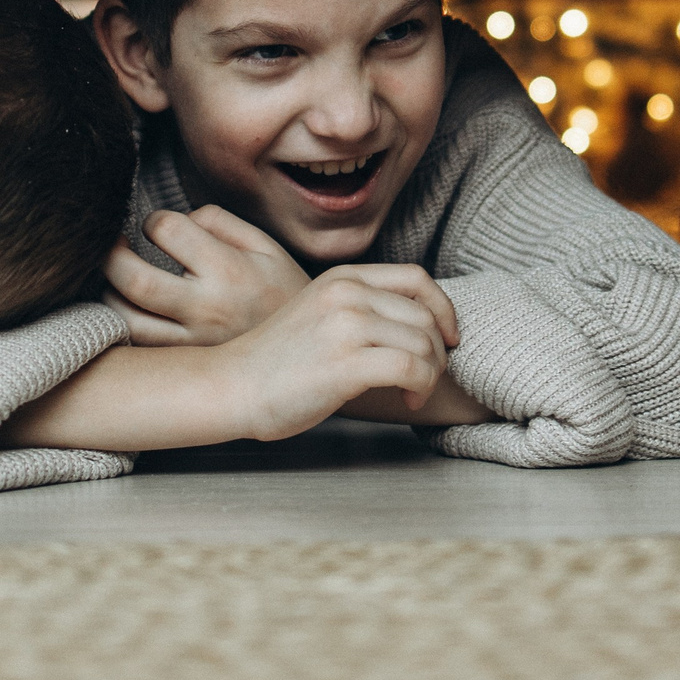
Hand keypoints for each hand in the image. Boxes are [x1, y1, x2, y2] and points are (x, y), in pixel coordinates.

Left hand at [104, 206, 311, 345]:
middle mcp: (207, 309)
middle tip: (112, 246)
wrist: (308, 353)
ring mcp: (192, 342)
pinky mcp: (185, 364)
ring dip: (109, 294)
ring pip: (126, 320)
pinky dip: (122, 325)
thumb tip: (178, 220)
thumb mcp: (265, 245)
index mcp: (228, 270)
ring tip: (116, 280)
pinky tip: (128, 308)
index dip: (153, 220)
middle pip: (134, 279)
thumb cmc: (282, 293)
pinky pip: (138, 346)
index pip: (168, 231)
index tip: (154, 225)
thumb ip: (219, 222)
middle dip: (110, 255)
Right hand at [214, 266, 461, 440]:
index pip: (417, 278)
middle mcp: (346, 294)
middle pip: (425, 316)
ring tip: (413, 392)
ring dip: (431, 374)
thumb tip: (422, 327)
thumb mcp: (320, 314)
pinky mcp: (345, 363)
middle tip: (425, 378)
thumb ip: (363, 309)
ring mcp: (345, 326)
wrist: (231, 385)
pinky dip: (421, 388)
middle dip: (438, 352)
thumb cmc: (276, 362)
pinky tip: (406, 401)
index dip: (444, 309)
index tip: (448, 338)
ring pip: (424, 343)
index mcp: (342, 278)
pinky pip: (411, 368)